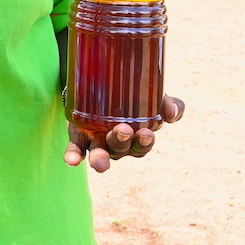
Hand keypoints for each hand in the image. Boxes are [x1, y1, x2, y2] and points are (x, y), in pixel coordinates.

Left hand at [64, 94, 184, 172]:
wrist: (100, 83)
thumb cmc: (132, 97)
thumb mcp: (152, 97)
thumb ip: (169, 104)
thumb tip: (172, 112)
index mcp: (134, 138)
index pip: (141, 147)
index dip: (144, 143)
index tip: (147, 134)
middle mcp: (116, 144)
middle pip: (121, 150)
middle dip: (122, 143)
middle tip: (124, 130)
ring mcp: (96, 141)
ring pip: (99, 153)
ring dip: (100, 158)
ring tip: (100, 162)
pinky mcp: (78, 135)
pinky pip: (76, 148)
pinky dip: (74, 156)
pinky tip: (72, 162)